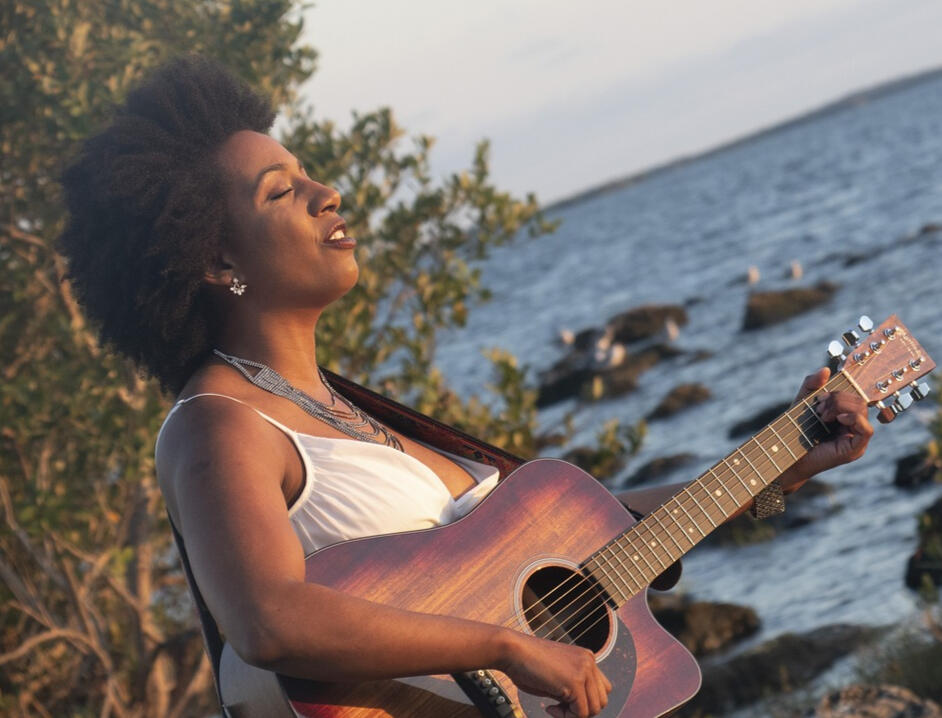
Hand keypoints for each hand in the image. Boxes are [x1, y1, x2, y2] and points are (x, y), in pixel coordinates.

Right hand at [497, 630, 611, 717]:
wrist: (512, 650)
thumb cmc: (526, 662)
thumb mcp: (558, 673)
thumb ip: (573, 686)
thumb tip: (581, 709)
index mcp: (586, 657)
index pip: (601, 689)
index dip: (584, 701)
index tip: (562, 702)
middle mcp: (589, 661)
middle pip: (601, 700)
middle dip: (582, 710)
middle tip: (558, 707)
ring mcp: (584, 671)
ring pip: (594, 709)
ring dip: (573, 715)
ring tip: (554, 707)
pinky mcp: (575, 682)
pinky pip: (581, 713)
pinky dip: (565, 717)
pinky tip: (549, 707)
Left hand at [778, 367, 873, 493]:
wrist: (784, 454)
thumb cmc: (793, 431)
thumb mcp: (801, 402)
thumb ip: (811, 385)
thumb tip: (826, 370)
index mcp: (845, 414)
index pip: (855, 394)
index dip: (845, 388)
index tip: (826, 391)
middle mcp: (853, 426)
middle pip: (859, 400)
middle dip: (837, 398)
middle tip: (818, 408)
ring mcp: (856, 439)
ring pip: (862, 410)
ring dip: (840, 406)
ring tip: (822, 415)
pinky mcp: (855, 449)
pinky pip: (867, 429)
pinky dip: (853, 419)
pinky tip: (837, 418)